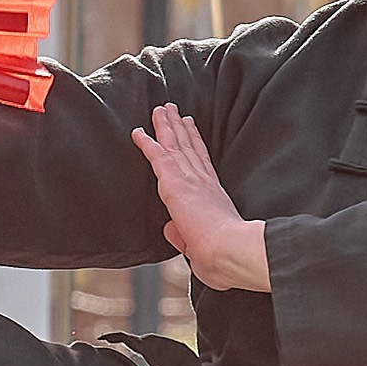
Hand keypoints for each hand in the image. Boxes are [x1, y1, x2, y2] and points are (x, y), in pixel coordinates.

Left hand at [132, 102, 269, 290]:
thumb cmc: (222, 256)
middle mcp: (203, 182)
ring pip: (174, 145)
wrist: (228, 250)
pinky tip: (138, 132)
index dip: (196, 144)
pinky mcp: (175, 183)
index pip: (202, 163)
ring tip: (160, 109)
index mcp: (213, 195)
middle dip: (180, 128)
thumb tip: (169, 231)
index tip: (191, 129)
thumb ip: (183, 237)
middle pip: (188, 147)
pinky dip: (147, 142)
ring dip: (166, 126)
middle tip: (174, 110)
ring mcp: (189, 179)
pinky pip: (157, 156)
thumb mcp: (201, 247)